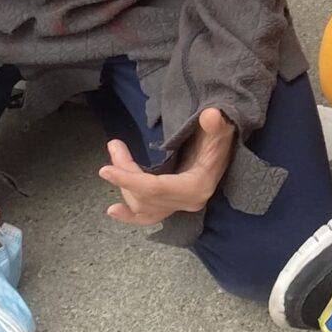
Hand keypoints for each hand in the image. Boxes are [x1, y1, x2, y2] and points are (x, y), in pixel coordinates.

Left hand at [97, 107, 235, 226]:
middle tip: (115, 146)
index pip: (156, 189)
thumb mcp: (222, 128)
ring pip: (142, 204)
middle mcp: (187, 202)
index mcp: (196, 187)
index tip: (105, 170)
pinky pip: (148, 216)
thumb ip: (216, 124)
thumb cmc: (221, 137)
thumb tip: (209, 115)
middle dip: (125, 173)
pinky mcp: (172, 206)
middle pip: (145, 196)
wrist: (226, 147)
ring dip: (124, 183)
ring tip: (116, 155)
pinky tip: (113, 211)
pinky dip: (129, 215)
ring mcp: (179, 206)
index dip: (129, 180)